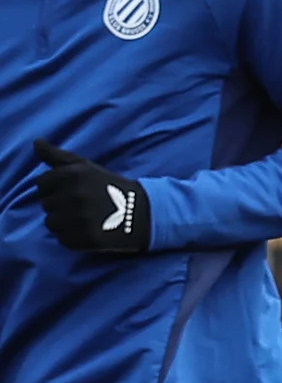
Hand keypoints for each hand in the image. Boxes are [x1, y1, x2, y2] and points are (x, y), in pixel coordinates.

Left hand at [30, 142, 147, 254]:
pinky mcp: (85, 238)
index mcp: (73, 175)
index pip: (42, 184)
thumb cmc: (111, 187)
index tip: (71, 192)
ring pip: (51, 223)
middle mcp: (74, 195)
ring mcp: (79, 218)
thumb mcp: (86, 167)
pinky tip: (88, 231)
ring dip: (64, 223)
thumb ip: (58, 155)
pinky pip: (63, 240)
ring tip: (83, 219)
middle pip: (46, 205)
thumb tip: (36, 142)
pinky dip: (73, 238)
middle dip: (60, 206)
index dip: (54, 189)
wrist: (143, 212)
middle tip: (82, 206)